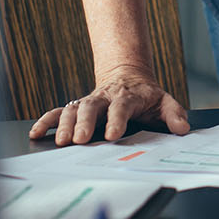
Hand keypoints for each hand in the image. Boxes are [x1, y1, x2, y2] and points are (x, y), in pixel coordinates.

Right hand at [29, 64, 190, 145]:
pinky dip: (46, 121)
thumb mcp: (164, 101)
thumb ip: (173, 114)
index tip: (112, 135)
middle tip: (79, 139)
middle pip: (91, 107)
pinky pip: (58, 112)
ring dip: (64, 124)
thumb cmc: (146, 96)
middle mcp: (104, 98)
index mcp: (127, 97)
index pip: (121, 107)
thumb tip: (182, 128)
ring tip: (61, 141)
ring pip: (73, 109)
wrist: (126, 77)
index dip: (116, 120)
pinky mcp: (76, 107)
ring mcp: (88, 102)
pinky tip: (36, 132)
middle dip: (84, 123)